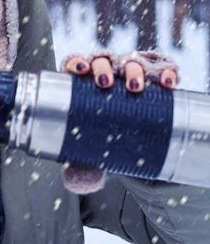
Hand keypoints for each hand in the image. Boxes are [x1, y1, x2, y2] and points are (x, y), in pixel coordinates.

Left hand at [59, 50, 179, 193]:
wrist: (137, 135)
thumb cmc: (106, 137)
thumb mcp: (92, 151)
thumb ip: (81, 166)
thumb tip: (75, 184)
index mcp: (85, 82)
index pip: (76, 64)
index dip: (76, 63)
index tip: (79, 70)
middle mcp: (108, 72)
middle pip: (103, 60)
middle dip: (104, 68)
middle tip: (105, 84)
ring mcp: (133, 71)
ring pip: (131, 61)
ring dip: (133, 70)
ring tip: (136, 87)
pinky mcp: (157, 76)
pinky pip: (163, 68)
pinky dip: (166, 72)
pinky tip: (168, 83)